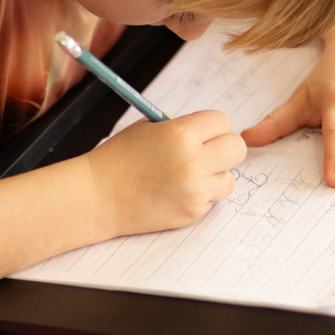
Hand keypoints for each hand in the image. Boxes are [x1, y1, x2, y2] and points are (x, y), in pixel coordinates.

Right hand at [87, 111, 246, 236]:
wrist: (97, 197)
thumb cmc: (118, 159)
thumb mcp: (147, 128)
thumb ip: (181, 126)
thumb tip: (210, 131)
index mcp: (181, 134)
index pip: (222, 121)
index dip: (212, 127)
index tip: (201, 133)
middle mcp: (193, 162)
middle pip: (237, 148)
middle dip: (223, 148)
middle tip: (205, 153)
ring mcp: (194, 190)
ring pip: (229, 178)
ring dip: (214, 175)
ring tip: (188, 175)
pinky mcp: (192, 212)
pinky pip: (212, 199)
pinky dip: (200, 195)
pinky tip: (176, 192)